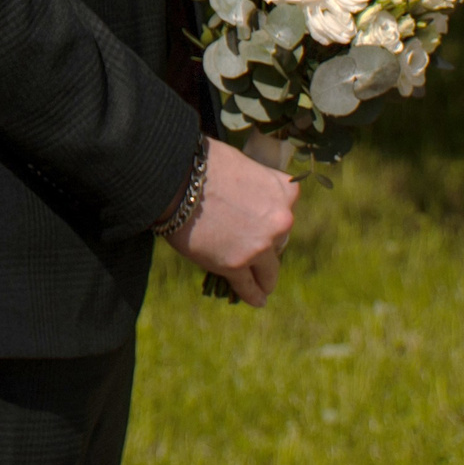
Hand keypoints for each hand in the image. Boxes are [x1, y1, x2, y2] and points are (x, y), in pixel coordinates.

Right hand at [165, 138, 296, 306]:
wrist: (175, 179)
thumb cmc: (203, 164)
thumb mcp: (243, 165)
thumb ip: (256, 184)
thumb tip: (248, 196)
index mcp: (285, 190)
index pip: (287, 209)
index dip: (271, 217)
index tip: (263, 224)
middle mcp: (280, 220)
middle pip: (280, 242)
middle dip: (267, 246)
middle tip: (252, 249)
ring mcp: (260, 246)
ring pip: (269, 271)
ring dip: (266, 279)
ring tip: (264, 288)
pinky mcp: (236, 266)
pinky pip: (249, 286)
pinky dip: (253, 295)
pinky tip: (257, 300)